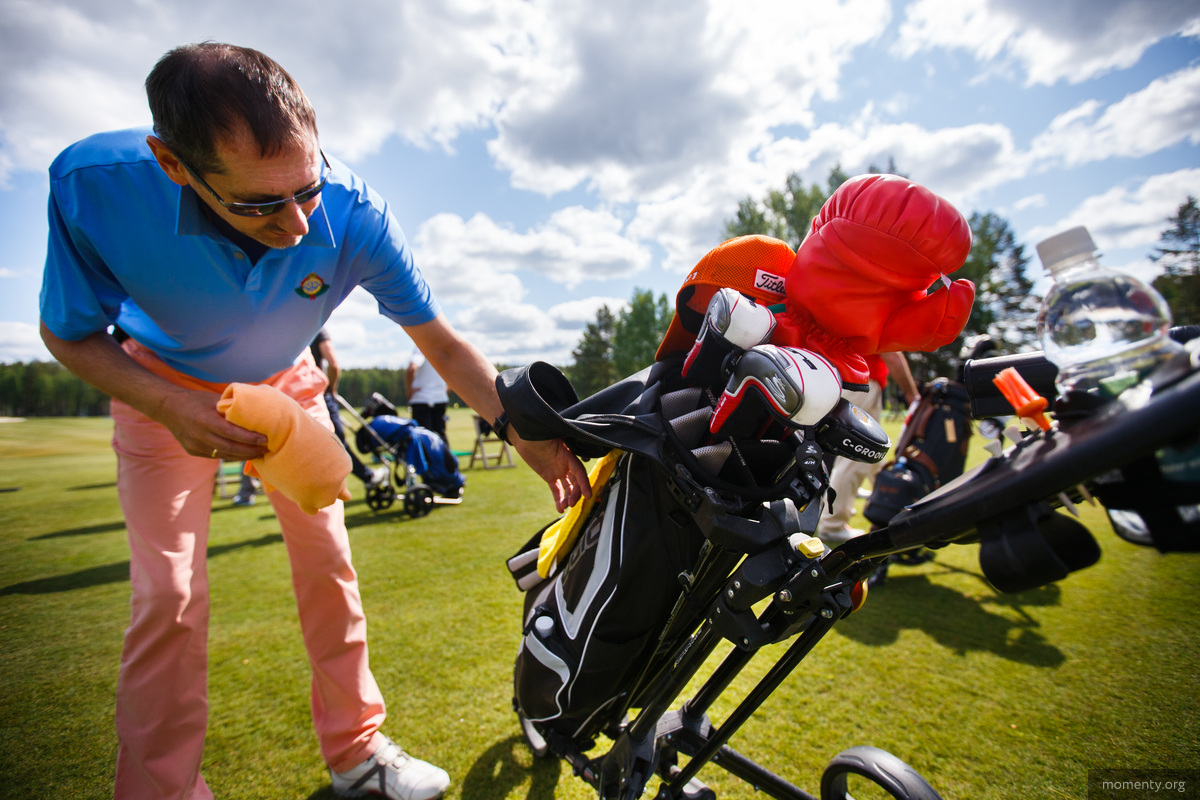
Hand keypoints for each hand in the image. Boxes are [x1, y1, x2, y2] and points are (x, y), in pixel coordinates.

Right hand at [153, 386, 268, 460]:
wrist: (167, 408)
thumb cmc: (196, 400)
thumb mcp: (213, 399)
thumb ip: (232, 406)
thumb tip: (258, 408)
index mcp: (205, 419)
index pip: (231, 433)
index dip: (249, 438)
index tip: (265, 439)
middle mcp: (199, 435)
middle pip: (230, 448)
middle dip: (251, 451)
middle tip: (267, 449)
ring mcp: (194, 445)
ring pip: (224, 455)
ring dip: (243, 456)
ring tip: (260, 453)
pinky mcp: (193, 451)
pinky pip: (216, 455)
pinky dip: (231, 455)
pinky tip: (244, 454)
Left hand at [512, 435, 591, 513]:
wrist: (526, 435)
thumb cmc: (537, 432)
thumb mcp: (548, 436)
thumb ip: (557, 442)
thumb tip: (564, 443)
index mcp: (568, 454)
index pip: (579, 471)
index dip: (584, 483)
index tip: (588, 495)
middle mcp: (566, 464)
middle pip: (576, 482)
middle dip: (575, 493)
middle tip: (570, 503)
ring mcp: (559, 470)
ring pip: (568, 488)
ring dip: (568, 498)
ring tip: (563, 507)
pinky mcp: (549, 476)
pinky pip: (556, 490)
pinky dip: (559, 499)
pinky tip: (560, 509)